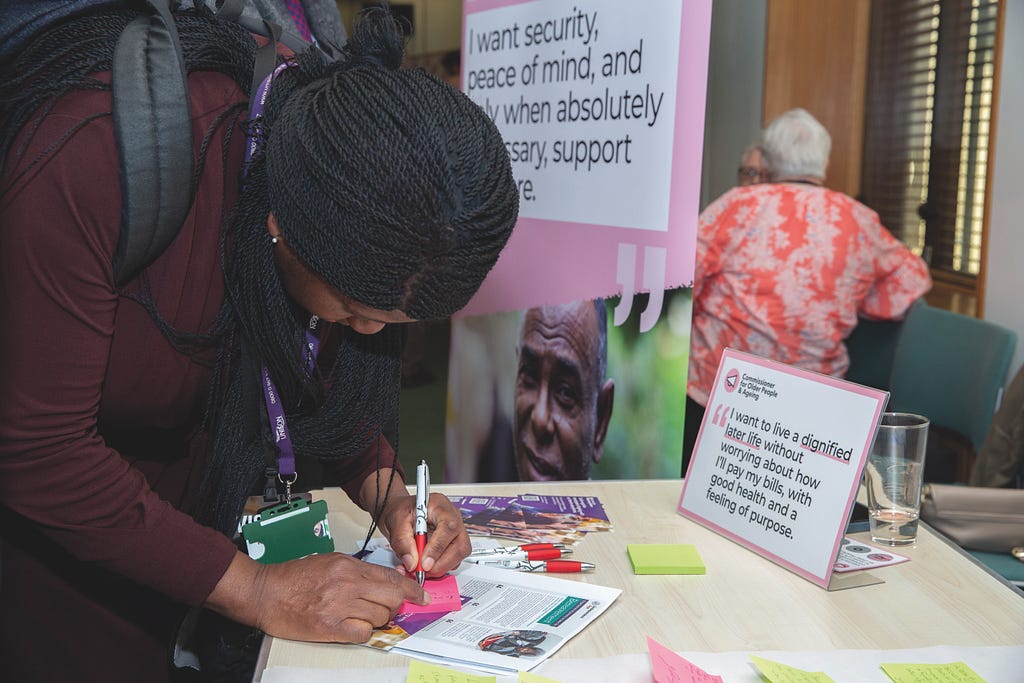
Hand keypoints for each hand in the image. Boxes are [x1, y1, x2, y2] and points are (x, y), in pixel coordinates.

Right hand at [206, 551, 428, 643]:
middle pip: (392, 597)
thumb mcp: (329, 562)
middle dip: (396, 605)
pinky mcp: (330, 627)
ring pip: (380, 616)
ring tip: (359, 616)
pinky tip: (350, 628)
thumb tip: (382, 583)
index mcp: (349, 565)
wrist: (265, 592)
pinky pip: (363, 634)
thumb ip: (357, 572)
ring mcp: (340, 606)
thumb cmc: (294, 578)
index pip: (391, 577)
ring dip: (376, 620)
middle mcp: (348, 584)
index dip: (411, 589)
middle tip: (389, 609)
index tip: (422, 597)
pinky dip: (362, 633)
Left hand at [380, 492, 471, 577]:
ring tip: (419, 568)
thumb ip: (402, 541)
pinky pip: (453, 561)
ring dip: (439, 568)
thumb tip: (411, 563)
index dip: (438, 548)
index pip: (448, 528)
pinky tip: (423, 566)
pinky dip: (438, 569)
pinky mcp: (454, 545)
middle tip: (421, 571)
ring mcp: (457, 532)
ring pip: (459, 556)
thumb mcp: (396, 521)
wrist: (403, 514)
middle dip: (441, 563)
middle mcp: (454, 518)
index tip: (424, 563)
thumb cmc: (402, 511)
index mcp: (441, 506)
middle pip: (460, 545)